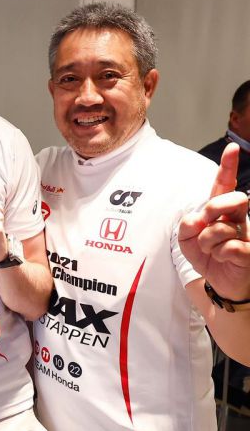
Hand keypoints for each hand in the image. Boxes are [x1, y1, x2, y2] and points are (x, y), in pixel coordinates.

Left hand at [179, 143, 249, 299]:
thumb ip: (187, 226)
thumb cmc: (207, 256)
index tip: (232, 148)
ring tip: (211, 250)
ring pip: (223, 228)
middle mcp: (238, 218)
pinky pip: (230, 247)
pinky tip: (223, 258)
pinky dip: (219, 254)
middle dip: (215, 206)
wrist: (220, 283)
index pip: (224, 185)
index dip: (228, 166)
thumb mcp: (187, 241)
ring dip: (207, 242)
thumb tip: (197, 218)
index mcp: (221, 211)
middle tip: (206, 221)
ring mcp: (247, 234)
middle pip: (233, 198)